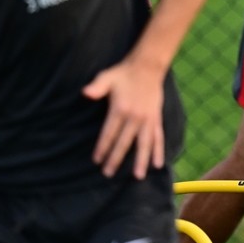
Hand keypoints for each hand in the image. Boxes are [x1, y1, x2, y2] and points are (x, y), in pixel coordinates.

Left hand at [82, 60, 165, 177]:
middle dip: (116, 159)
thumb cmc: (123, 73)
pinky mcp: (156, 118)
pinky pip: (158, 137)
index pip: (109, 133)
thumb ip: (96, 87)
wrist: (148, 66)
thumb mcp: (107, 77)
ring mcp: (147, 119)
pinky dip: (158, 151)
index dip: (102, 148)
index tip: (96, 160)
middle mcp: (135, 117)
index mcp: (121, 109)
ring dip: (140, 160)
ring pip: (144, 144)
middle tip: (108, 174)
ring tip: (138, 176)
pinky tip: (157, 164)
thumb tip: (85, 93)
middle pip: (124, 142)